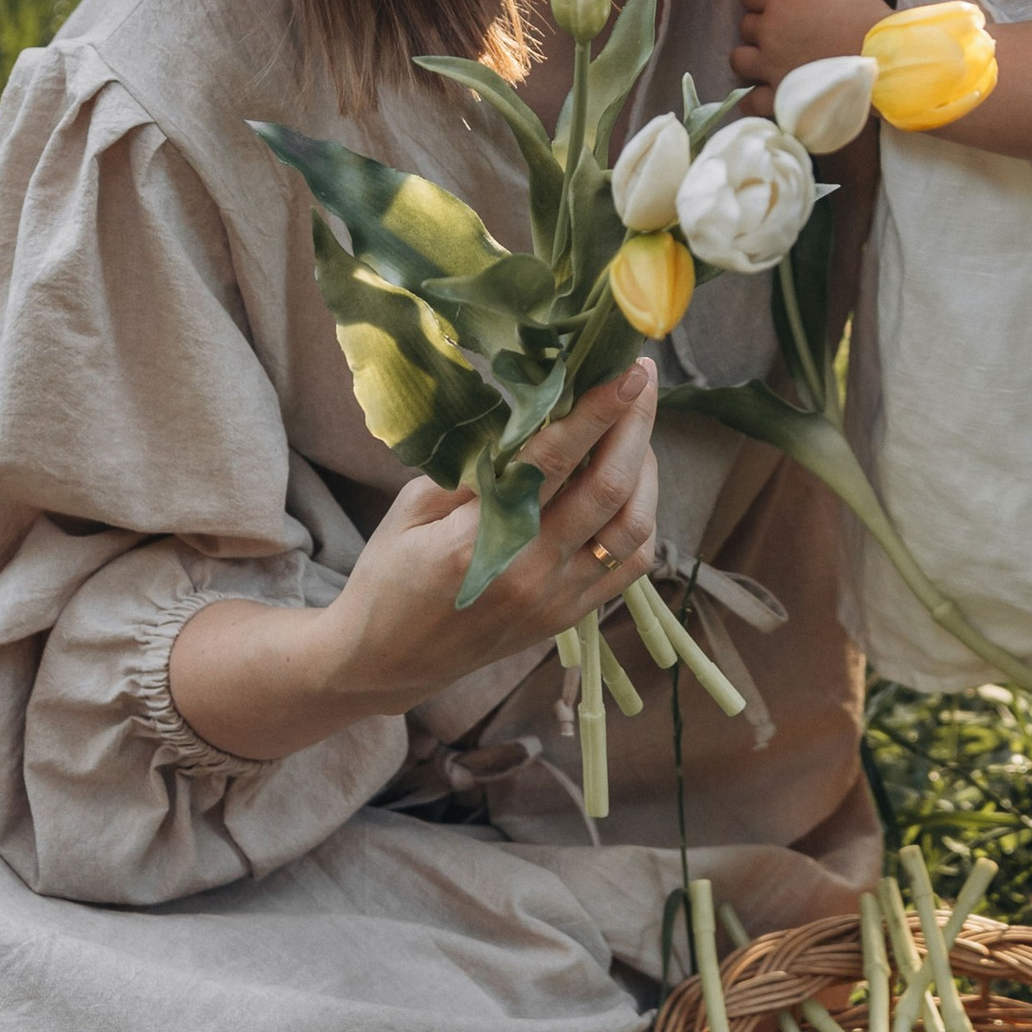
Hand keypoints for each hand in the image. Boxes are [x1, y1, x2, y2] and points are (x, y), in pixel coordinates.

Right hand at [165, 364, 658, 760]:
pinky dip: (642, 519)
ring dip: (646, 470)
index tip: (628, 369)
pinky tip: (632, 484)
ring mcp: (554, 601)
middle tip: (644, 379)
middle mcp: (526, 574)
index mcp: (475, 542)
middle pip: (607, 488)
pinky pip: (629, 565)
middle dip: (634, 424)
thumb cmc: (389, 574)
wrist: (385, 662)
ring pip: (632, 528)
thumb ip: (473, 469)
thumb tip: (533, 415)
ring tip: (637, 428)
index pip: (553, 462)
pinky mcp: (568, 617)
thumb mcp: (412, 509)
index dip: (598, 410)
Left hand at [733, 0, 891, 90]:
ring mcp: (770, 66)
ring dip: (754, 59)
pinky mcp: (780, 96)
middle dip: (763, 28)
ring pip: (739, 59)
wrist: (886, 59)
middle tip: (786, 35)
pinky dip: (756, 97)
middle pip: (746, 25)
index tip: (781, 4)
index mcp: (782, 0)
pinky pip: (749, 100)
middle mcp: (769, 31)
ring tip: (774, 63)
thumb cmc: (869, 18)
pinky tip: (772, 93)